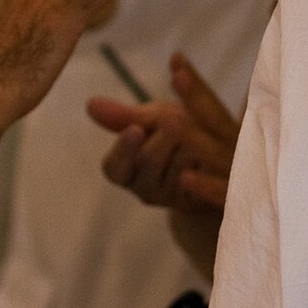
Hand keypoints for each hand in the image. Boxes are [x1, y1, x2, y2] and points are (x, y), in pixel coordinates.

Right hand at [86, 54, 238, 211]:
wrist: (218, 151)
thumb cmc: (177, 127)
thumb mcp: (152, 118)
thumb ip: (125, 115)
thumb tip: (89, 103)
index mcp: (123, 170)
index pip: (114, 166)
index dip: (124, 148)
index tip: (136, 129)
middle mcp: (142, 189)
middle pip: (148, 162)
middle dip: (166, 134)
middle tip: (179, 115)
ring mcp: (168, 199)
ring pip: (177, 167)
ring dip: (190, 141)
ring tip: (199, 129)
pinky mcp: (194, 204)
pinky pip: (200, 178)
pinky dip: (204, 158)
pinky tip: (208, 149)